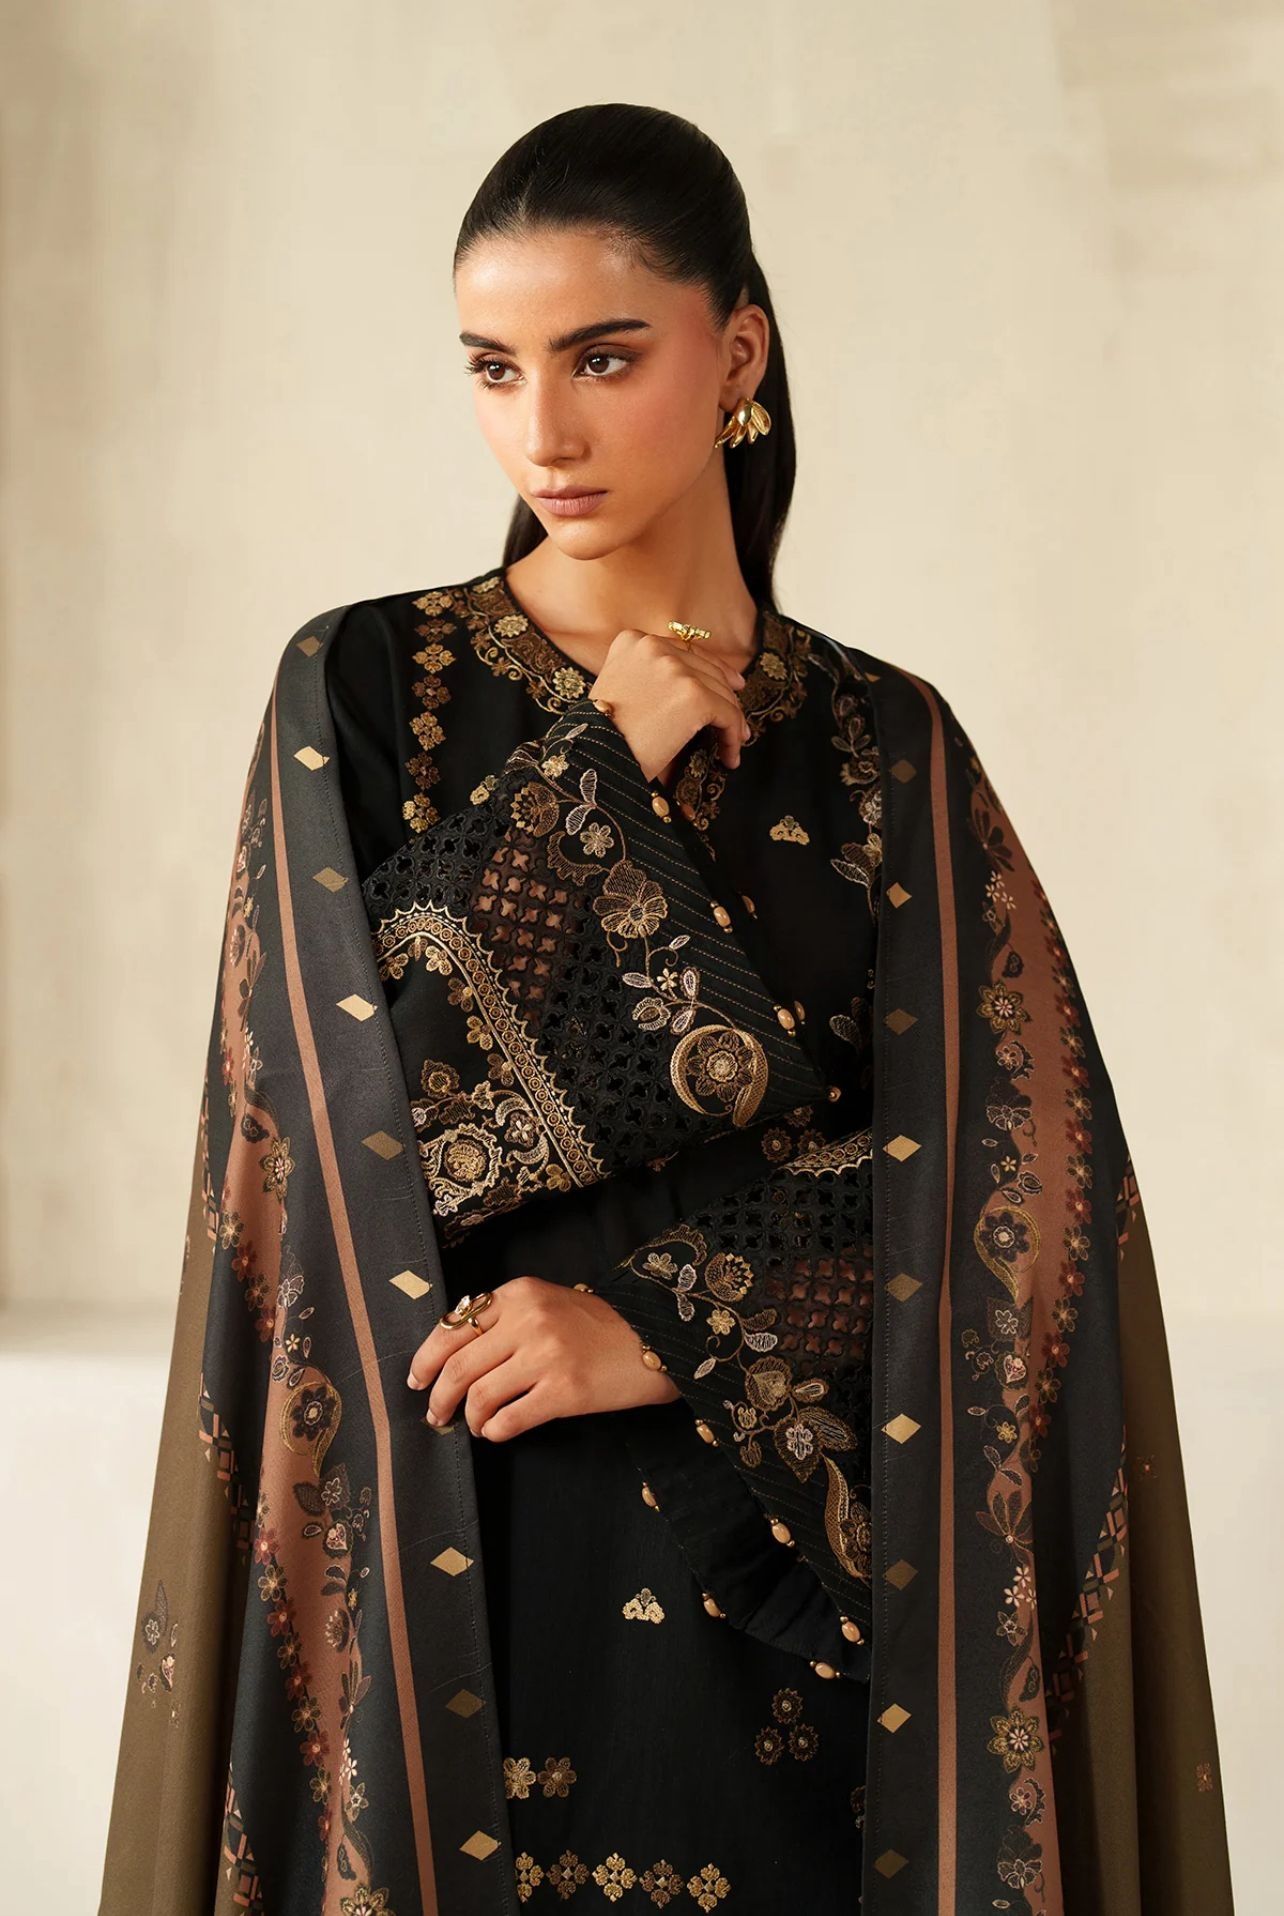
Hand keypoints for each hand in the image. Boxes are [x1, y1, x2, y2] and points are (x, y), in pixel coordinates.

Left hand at [405, 1274, 681, 1440]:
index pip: (452, 1327)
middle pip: (458, 1367)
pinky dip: (494, 1431)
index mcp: (519, 1293)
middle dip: (438, 1397)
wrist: (655, 1339)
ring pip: (479, 1397)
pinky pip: (509, 1419)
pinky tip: (498, 1431)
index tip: (417, 1380)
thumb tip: (451, 1355)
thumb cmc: (598, 1325)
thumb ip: (505, 1318)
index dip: (425, 1359)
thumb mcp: (548, 1302)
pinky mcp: (564, 1391)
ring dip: (468, 1419)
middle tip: (436, 1414)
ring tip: (473, 1426)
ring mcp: (546, 1356)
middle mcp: (528, 1320)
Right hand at [588, 627, 750, 783]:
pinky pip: (727, 715)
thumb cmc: (604, 735)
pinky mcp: (694, 696)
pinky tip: (729, 755)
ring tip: (732, 745)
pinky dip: (732, 737)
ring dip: (731, 722)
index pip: (685, 651)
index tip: (731, 684)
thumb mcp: (619, 688)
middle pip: (706, 670)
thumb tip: (696, 682)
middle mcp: (653, 646)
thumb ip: (650, 676)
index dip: (713, 669)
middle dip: (726, 697)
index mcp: (632, 641)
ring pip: (721, 693)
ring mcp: (676, 669)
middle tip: (736, 721)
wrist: (594, 759)